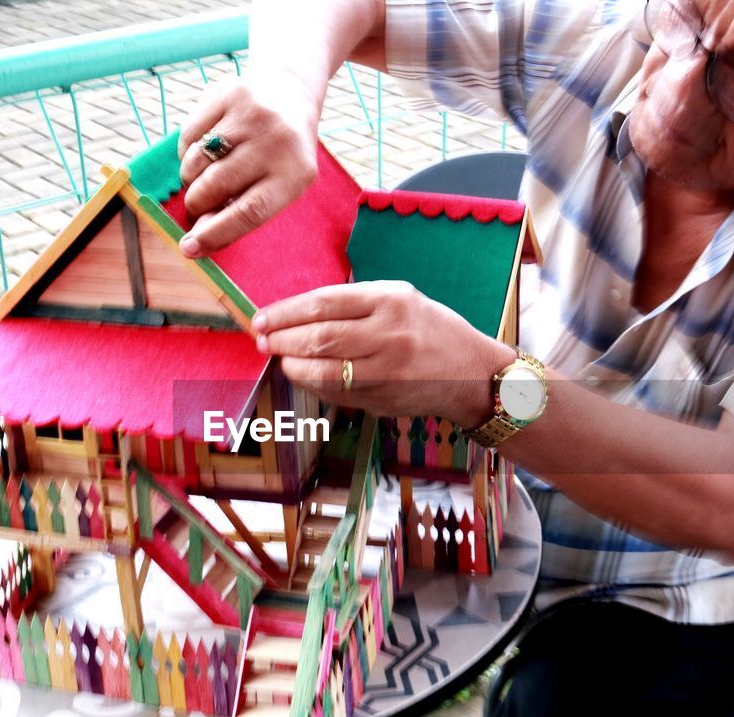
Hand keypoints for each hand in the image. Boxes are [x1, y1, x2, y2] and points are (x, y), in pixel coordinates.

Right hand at [177, 73, 321, 257]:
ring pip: (196, 161)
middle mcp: (275, 142)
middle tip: (195, 208)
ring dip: (189, 179)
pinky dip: (187, 153)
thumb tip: (198, 236)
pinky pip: (188, 136)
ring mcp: (251, 115)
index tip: (189, 248)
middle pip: (216, 186)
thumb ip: (243, 211)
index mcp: (294, 173)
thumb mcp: (279, 185)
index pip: (249, 212)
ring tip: (201, 179)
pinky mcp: (227, 94)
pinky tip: (202, 152)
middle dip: (196, 204)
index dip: (215, 233)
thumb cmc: (281, 154)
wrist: (289, 91)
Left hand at [252, 281, 516, 425]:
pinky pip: (336, 392)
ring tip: (278, 358)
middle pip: (319, 337)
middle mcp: (389, 335)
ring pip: (323, 370)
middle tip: (261, 340)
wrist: (471, 373)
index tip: (262, 318)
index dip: (285, 312)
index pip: (324, 303)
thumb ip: (356, 302)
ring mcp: (386, 371)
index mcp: (391, 301)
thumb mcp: (401, 299)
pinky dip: (312, 385)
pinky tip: (302, 375)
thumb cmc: (431, 329)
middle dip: (281, 339)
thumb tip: (298, 313)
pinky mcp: (383, 400)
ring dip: (291, 365)